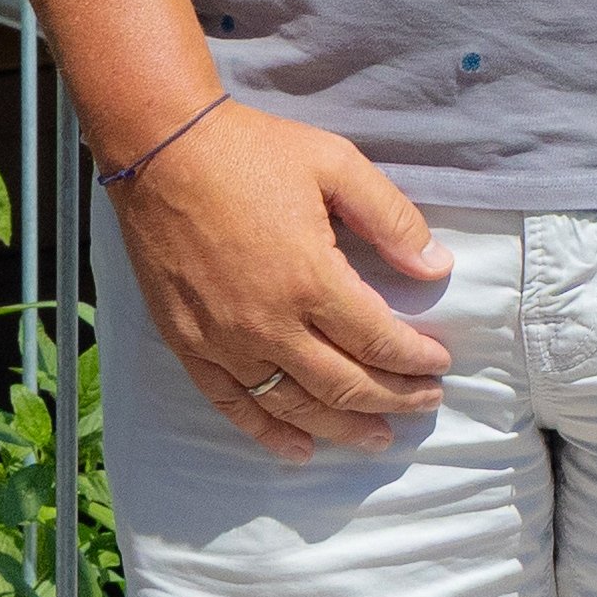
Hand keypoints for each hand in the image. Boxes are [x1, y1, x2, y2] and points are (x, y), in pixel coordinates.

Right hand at [108, 98, 452, 462]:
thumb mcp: (335, 164)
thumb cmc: (250, 151)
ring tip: (377, 436)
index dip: (416, 360)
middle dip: (395, 399)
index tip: (438, 363)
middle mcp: (270, 323)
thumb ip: (391, 219)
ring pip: (295, 405)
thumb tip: (437, 267)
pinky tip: (299, 448)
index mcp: (312, 279)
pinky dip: (269, 433)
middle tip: (425, 401)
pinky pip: (233, 405)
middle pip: (345, 384)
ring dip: (343, 427)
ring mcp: (225, 340)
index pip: (379, 340)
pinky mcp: (188, 344)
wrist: (158, 149)